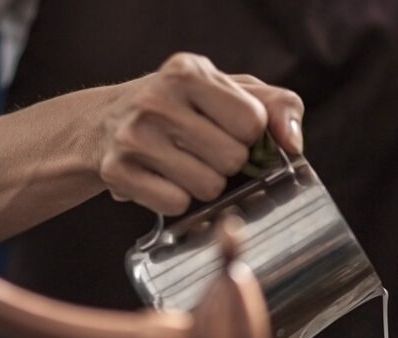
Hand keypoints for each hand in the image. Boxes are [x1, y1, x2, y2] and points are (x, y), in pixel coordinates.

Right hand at [98, 53, 303, 214]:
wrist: (104, 123)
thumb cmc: (183, 107)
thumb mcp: (229, 91)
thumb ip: (277, 106)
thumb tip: (293, 144)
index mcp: (189, 71)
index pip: (252, 122)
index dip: (249, 134)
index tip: (228, 128)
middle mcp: (157, 99)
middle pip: (233, 159)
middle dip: (228, 162)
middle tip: (203, 149)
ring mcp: (133, 136)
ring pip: (208, 186)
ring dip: (204, 183)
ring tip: (183, 163)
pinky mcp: (118, 172)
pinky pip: (176, 205)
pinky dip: (176, 200)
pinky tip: (162, 179)